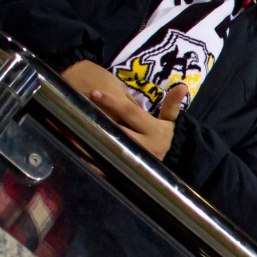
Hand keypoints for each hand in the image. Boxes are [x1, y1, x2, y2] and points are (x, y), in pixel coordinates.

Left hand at [63, 60, 187, 160]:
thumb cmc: (168, 136)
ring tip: (74, 128)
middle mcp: (144, 145)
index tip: (94, 93)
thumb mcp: (171, 120)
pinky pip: (109, 164)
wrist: (176, 161)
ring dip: (93, 138)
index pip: (130, 113)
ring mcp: (136, 159)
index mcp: (153, 130)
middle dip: (99, 121)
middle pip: (118, 130)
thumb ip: (172, 104)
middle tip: (78, 110)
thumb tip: (183, 86)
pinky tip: (80, 151)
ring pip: (112, 146)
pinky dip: (95, 159)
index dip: (112, 102)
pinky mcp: (129, 170)